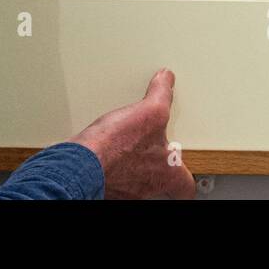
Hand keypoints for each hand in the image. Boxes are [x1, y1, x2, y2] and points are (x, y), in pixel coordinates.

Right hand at [68, 68, 195, 199]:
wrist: (81, 163)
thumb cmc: (116, 147)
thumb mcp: (150, 111)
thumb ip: (161, 95)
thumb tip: (166, 80)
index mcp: (167, 174)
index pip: (186, 186)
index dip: (187, 173)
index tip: (186, 163)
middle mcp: (148, 187)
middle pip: (162, 182)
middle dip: (158, 163)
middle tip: (155, 146)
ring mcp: (127, 188)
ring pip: (138, 180)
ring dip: (136, 163)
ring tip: (130, 144)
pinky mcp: (106, 185)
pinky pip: (116, 177)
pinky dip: (113, 165)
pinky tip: (107, 150)